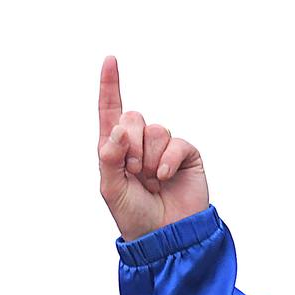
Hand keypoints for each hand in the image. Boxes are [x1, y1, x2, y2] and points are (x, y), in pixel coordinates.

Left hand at [96, 56, 208, 240]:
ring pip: (154, 130)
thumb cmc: (133, 214)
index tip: (110, 60)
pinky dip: (166, 161)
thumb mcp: (111, 189)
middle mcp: (138, 144)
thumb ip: (108, 159)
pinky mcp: (185, 153)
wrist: (164, 235)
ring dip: (148, 158)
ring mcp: (163, 148)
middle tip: (133, 172)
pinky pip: (175, 142)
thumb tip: (116, 130)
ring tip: (149, 180)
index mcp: (115, 149)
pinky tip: (164, 179)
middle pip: (133, 117)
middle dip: (129, 146)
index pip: (111, 111)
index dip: (110, 86)